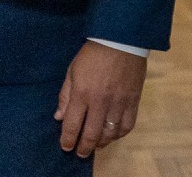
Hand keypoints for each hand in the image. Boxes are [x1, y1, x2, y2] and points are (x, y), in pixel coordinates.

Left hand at [55, 41, 146, 157]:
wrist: (121, 39)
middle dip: (84, 148)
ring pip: (110, 133)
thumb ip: (65, 95)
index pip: (72, 124)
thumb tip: (59, 117)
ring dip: (101, 143)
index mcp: (82, 93)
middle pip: (91, 134)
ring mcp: (119, 103)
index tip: (65, 147)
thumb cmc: (92, 54)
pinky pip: (128, 126)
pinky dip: (119, 134)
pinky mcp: (133, 101)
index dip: (67, 139)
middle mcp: (100, 102)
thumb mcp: (73, 70)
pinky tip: (113, 134)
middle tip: (80, 153)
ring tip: (96, 144)